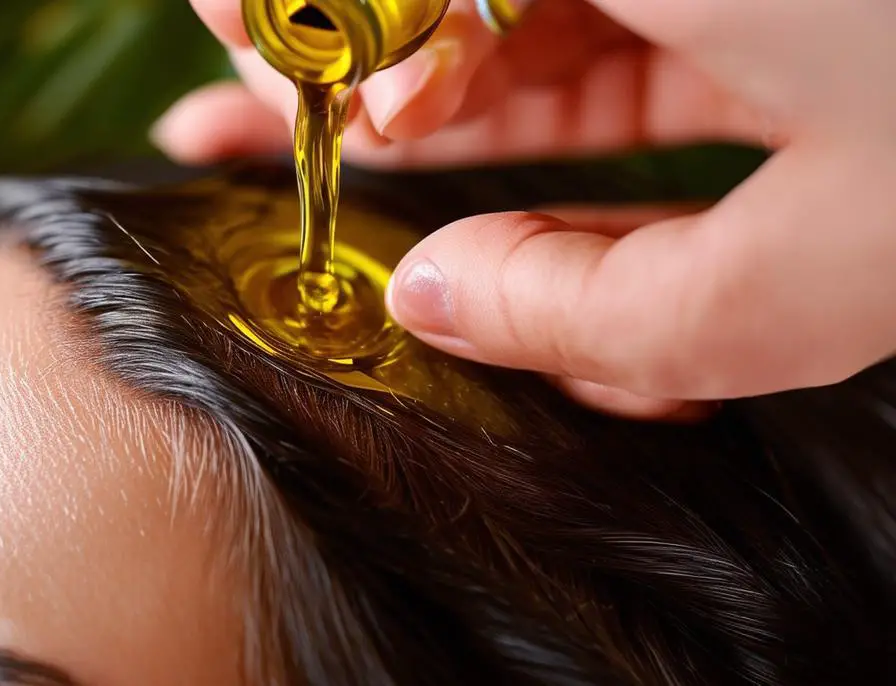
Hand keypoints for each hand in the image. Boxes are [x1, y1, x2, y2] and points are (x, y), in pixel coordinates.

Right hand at [154, 0, 895, 419]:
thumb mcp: (842, 262)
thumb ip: (613, 302)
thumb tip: (440, 301)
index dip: (283, 13)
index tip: (220, 92)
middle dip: (327, 49)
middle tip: (231, 118)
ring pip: (520, 0)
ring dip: (419, 78)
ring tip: (320, 145)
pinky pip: (606, 32)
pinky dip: (535, 93)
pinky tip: (464, 161)